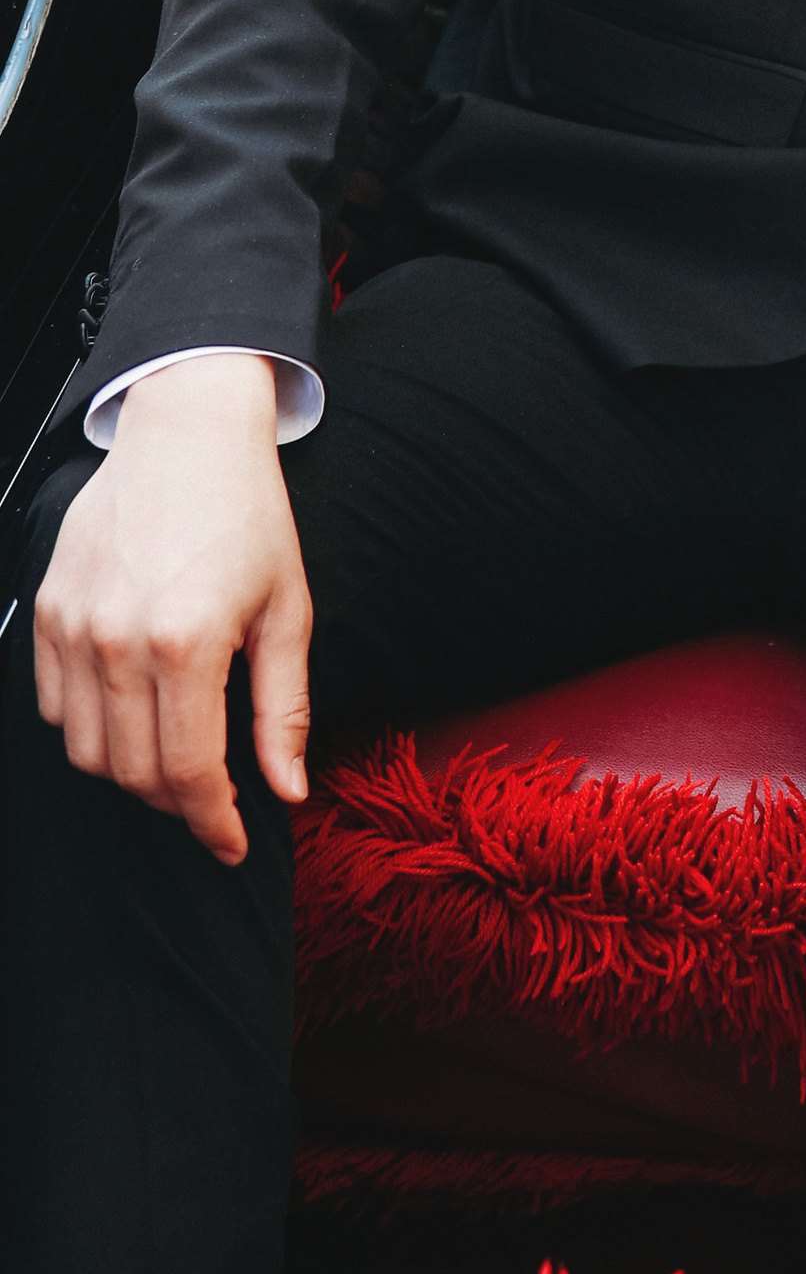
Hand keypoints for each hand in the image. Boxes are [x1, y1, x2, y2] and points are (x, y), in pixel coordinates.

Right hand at [31, 356, 311, 862]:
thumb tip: (288, 788)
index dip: (213, 823)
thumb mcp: (288, 608)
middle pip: (133, 773)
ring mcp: (73, 628)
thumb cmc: (248, 513)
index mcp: (186, 643)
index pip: (189, 774)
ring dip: (129, 772)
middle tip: (213, 801)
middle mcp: (117, 641)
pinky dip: (87, 728)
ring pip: (84, 751)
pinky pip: (51, 706)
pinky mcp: (48, 612)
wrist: (189, 431)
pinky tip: (130, 713)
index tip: (232, 843)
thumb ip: (284, 708)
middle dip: (177, 805)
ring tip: (174, 757)